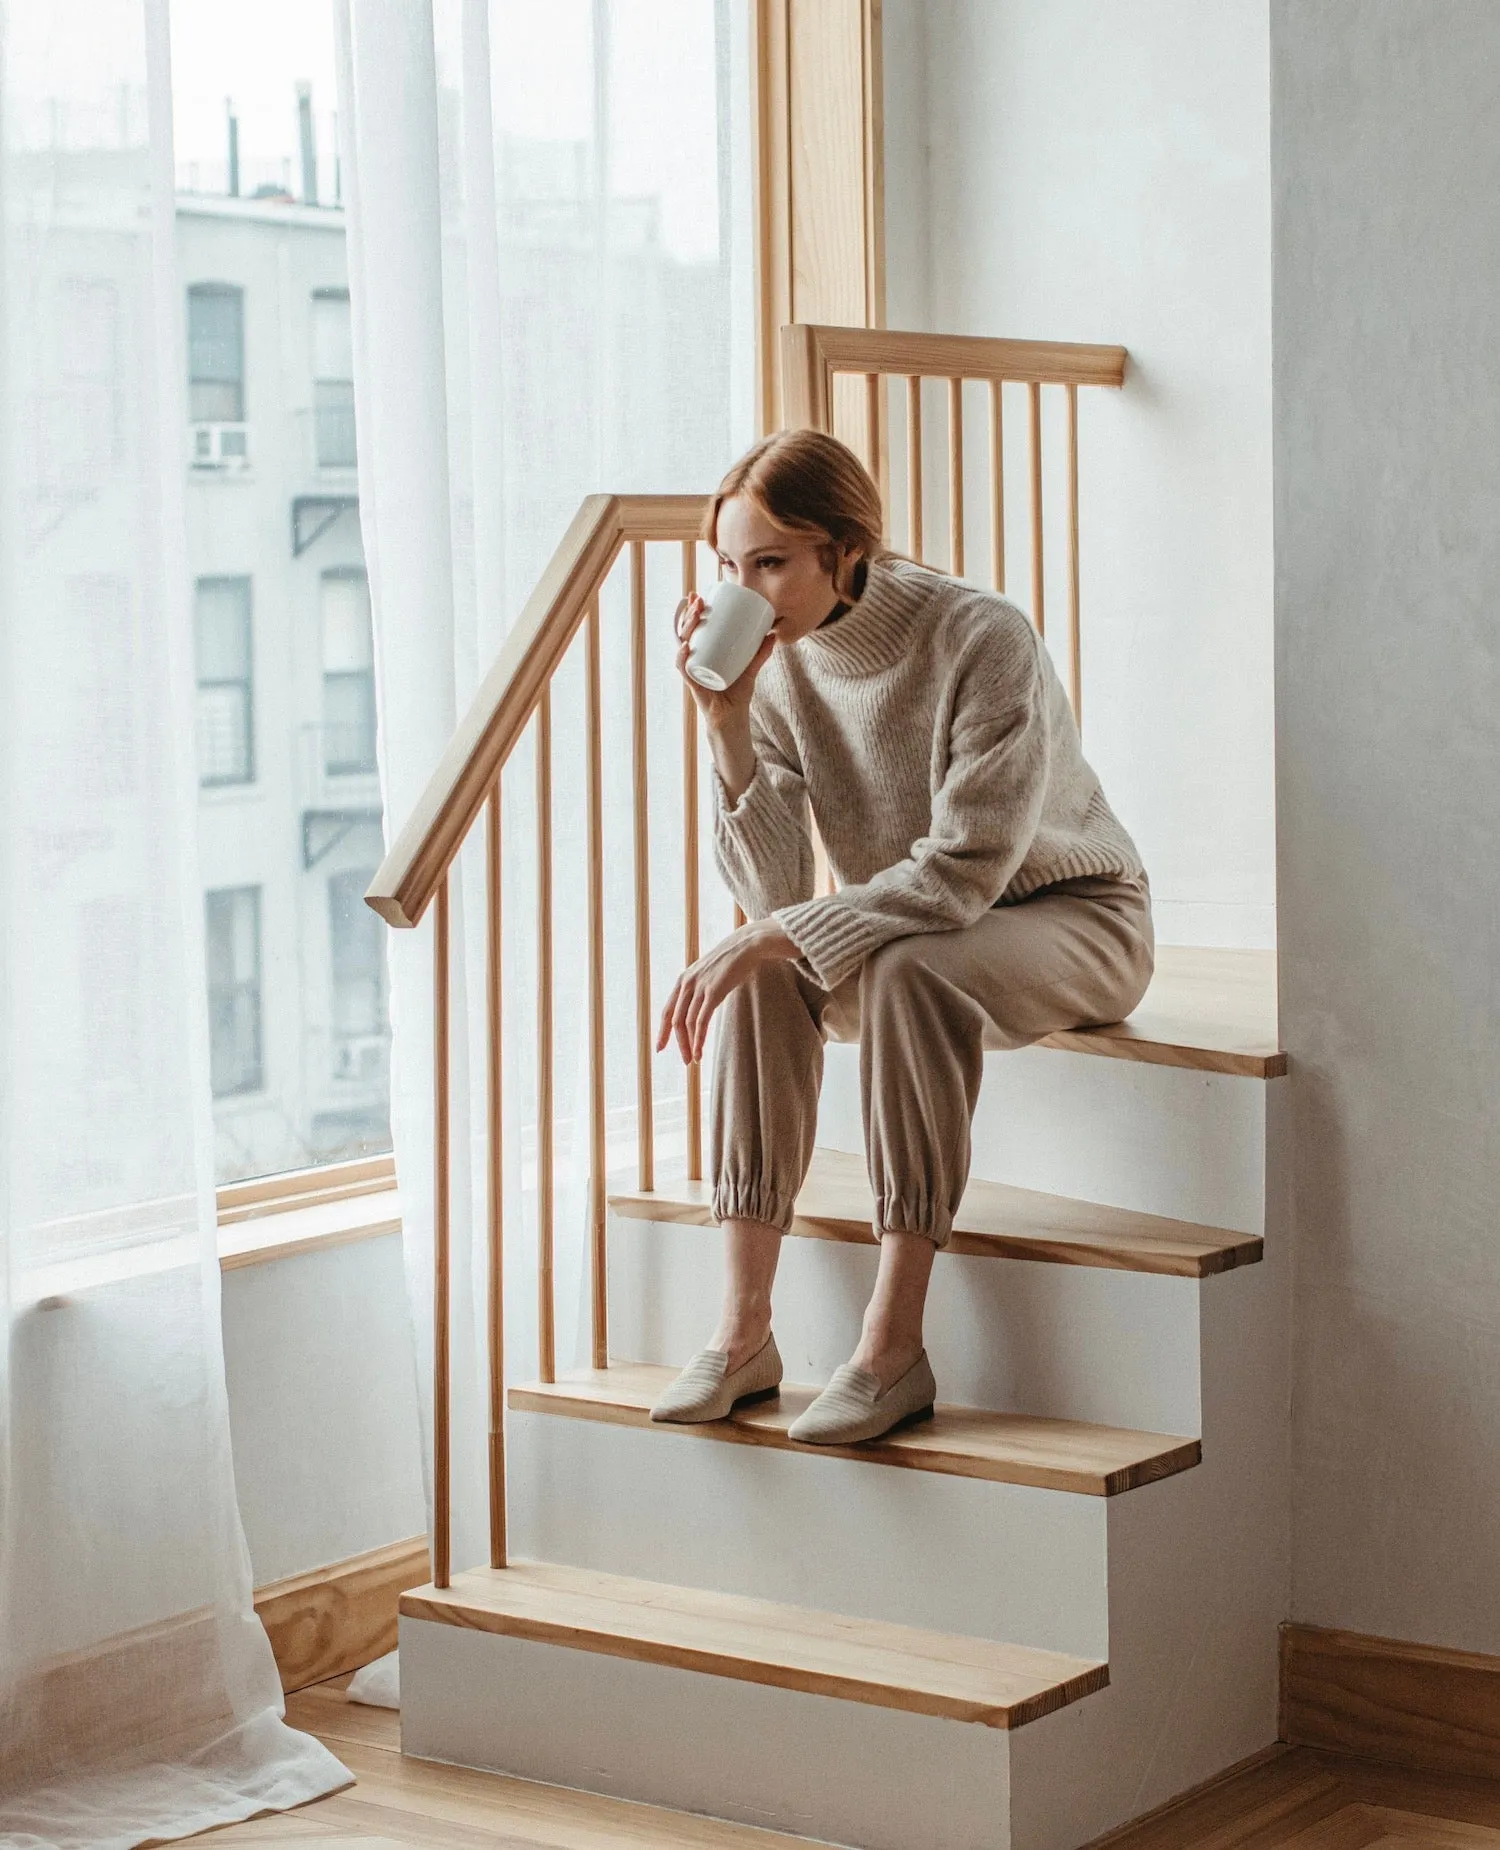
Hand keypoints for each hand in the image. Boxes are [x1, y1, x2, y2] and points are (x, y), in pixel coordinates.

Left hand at [656, 919, 797, 1064]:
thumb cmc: (729, 962)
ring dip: (689, 1045)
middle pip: (675, 1020)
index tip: (660, 1048)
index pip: (667, 1011)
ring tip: (694, 1060)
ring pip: (687, 1024)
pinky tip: (699, 1052)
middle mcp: (686, 984)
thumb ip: (699, 988)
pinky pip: (700, 1021)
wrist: (745, 946)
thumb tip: (697, 1006)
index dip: (662, 1031)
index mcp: (683, 981)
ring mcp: (699, 988)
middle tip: (684, 1061)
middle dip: (678, 1043)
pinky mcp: (713, 992)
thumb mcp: (708, 974)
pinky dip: (698, 1039)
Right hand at [674, 592, 776, 732]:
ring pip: (682, 645)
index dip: (692, 611)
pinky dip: (682, 657)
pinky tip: (686, 646)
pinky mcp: (693, 683)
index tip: (698, 595)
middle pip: (686, 632)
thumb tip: (773, 634)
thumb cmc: (737, 693)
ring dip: (686, 628)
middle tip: (699, 600)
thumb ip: (760, 653)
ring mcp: (692, 670)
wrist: (733, 717)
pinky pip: (683, 668)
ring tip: (695, 615)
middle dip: (689, 614)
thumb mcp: (750, 669)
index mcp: (704, 652)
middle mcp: (694, 659)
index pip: (694, 628)